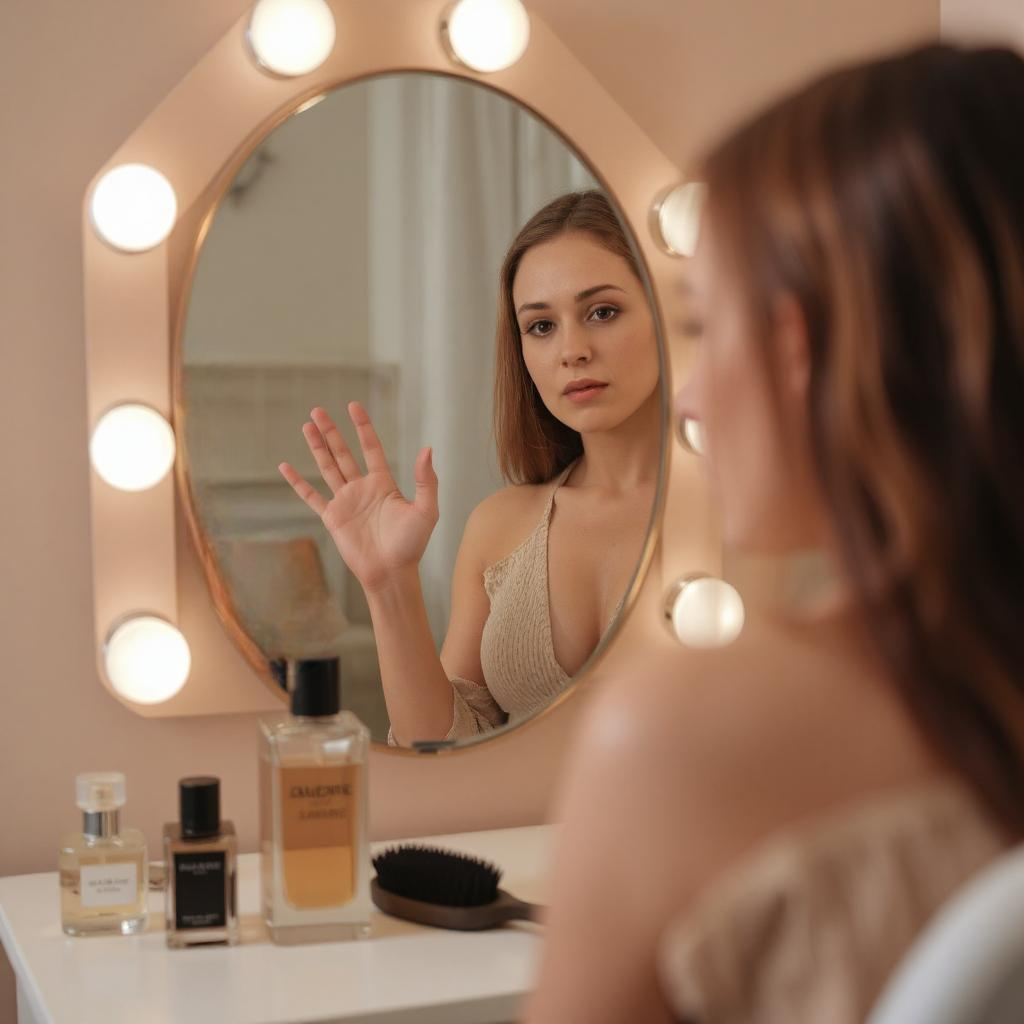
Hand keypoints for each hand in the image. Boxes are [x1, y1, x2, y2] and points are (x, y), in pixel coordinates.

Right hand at [278, 402, 438, 593]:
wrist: (391, 573)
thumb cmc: (412, 544)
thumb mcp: (426, 510)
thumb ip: (426, 480)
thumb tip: (427, 449)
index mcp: (384, 483)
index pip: (371, 448)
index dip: (362, 427)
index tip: (353, 406)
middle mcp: (362, 488)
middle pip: (343, 453)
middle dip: (331, 431)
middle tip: (317, 410)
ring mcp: (346, 502)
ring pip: (327, 467)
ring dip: (317, 447)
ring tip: (307, 426)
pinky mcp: (332, 518)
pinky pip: (311, 496)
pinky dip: (298, 482)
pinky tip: (286, 467)